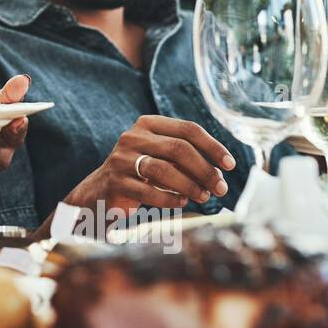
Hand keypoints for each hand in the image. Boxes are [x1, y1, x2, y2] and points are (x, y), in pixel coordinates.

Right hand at [62, 115, 234, 214]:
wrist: (98, 193)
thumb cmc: (139, 174)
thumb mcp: (159, 157)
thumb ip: (185, 159)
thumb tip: (220, 172)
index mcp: (147, 124)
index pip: (187, 129)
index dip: (212, 147)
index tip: (230, 165)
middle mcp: (132, 137)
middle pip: (178, 148)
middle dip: (204, 170)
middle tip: (219, 188)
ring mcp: (121, 159)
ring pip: (163, 169)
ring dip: (190, 185)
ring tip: (203, 197)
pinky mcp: (115, 182)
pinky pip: (148, 191)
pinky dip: (170, 199)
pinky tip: (181, 203)